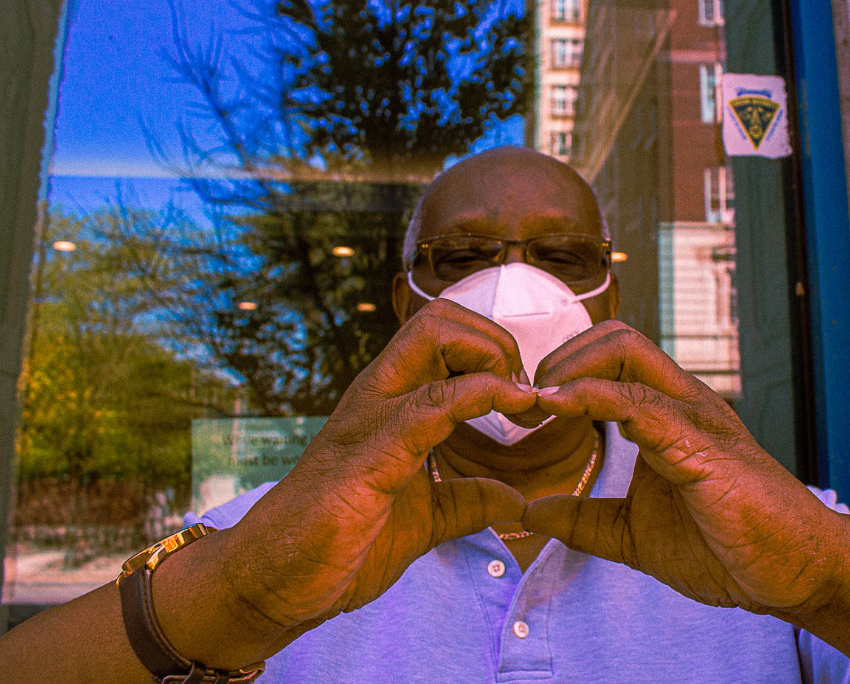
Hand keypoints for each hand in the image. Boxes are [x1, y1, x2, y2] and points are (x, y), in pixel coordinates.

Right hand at [221, 299, 536, 640]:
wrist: (272, 580)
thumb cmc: (338, 543)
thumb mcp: (423, 519)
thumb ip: (467, 501)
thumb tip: (516, 500)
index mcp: (391, 402)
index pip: (445, 335)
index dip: (496, 353)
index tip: (528, 403)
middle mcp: (380, 394)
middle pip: (441, 317)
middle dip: (497, 342)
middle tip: (525, 397)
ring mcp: (371, 416)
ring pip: (434, 335)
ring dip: (494, 357)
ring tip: (522, 405)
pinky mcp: (370, 453)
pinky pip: (432, 402)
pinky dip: (482, 395)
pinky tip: (514, 411)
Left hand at [522, 321, 848, 617]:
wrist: (796, 573)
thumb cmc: (728, 545)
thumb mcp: (634, 534)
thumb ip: (585, 519)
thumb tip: (532, 511)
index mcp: (666, 415)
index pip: (609, 359)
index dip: (561, 372)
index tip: (524, 409)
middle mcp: (680, 402)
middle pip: (614, 338)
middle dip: (561, 357)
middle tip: (527, 402)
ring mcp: (694, 416)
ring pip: (625, 350)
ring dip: (568, 369)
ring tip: (536, 403)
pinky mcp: (702, 445)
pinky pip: (640, 403)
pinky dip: (590, 397)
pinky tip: (557, 409)